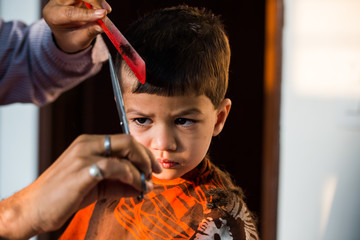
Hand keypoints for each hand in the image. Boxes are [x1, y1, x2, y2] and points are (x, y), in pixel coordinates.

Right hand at [0, 134, 161, 238]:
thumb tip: (144, 185)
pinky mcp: (82, 170)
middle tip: (155, 172)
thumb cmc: (64, 196)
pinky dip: (131, 176)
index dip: (143, 152)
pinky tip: (136, 186)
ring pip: (125, 152)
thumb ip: (120, 182)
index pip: (124, 140)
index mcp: (88, 143)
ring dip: (141, 169)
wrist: (33, 209)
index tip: (153, 166)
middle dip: (147, 157)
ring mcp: (84, 155)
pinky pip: (115, 167)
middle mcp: (87, 144)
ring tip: (146, 184)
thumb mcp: (97, 186)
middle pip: (128, 141)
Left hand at [42, 0, 111, 52]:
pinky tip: (101, 7)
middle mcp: (58, 1)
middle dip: (94, 1)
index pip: (68, 12)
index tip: (102, 15)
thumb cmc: (71, 37)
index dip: (86, 14)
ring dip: (97, 0)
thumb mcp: (79, 40)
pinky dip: (98, 1)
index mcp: (53, 15)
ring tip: (105, 11)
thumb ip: (89, 32)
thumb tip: (101, 27)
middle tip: (106, 11)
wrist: (68, 33)